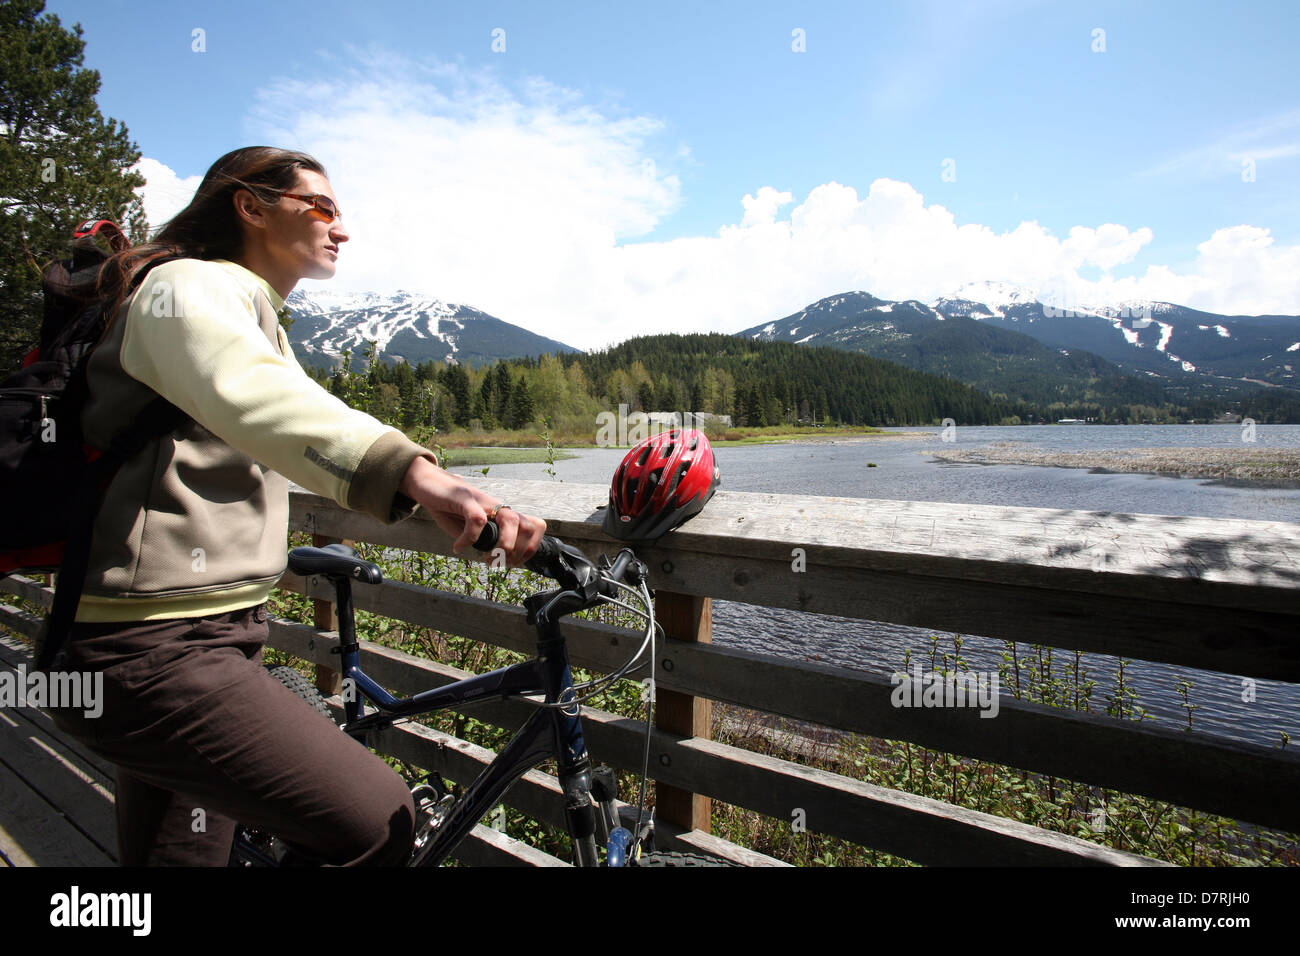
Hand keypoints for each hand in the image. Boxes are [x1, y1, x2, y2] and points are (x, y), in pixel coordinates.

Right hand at [398, 456, 545, 565]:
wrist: (427, 481)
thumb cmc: (448, 506)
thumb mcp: (470, 527)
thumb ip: (484, 539)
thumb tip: (496, 558)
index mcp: (501, 513)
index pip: (534, 526)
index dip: (530, 548)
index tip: (514, 563)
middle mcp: (497, 506)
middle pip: (528, 525)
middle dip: (518, 552)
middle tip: (499, 563)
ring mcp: (483, 501)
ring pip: (510, 520)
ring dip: (503, 545)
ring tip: (487, 558)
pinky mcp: (465, 498)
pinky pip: (477, 520)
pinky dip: (469, 539)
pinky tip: (458, 546)